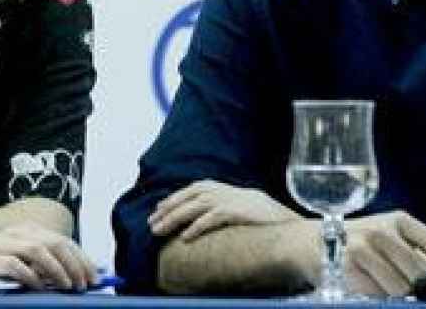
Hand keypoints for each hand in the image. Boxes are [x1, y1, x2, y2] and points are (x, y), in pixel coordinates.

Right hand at [0, 223, 94, 291]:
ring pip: (39, 250)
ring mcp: (1, 244)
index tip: (94, 277)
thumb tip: (77, 278)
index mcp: (25, 231)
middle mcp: (15, 233)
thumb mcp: (21, 265)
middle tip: (85, 285)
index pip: (62, 240)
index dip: (81, 258)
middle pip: (54, 242)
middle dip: (75, 264)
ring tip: (69, 287)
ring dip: (59, 270)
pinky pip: (17, 265)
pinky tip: (41, 288)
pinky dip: (33, 277)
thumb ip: (44, 266)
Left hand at [150, 180, 298, 241]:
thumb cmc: (247, 211)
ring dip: (173, 220)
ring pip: (191, 209)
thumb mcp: (224, 201)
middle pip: (182, 200)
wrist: (274, 214)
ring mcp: (222, 200)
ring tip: (159, 232)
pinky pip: (209, 220)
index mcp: (210, 186)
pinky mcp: (232, 212)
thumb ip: (206, 203)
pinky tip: (185, 237)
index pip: (182, 194)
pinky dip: (196, 227)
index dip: (167, 204)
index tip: (154, 214)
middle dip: (165, 213)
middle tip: (150, 225)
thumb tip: (185, 215)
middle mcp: (213, 190)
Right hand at [338, 211, 425, 296]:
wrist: (310, 242)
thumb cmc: (360, 243)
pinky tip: (370, 285)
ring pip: (401, 287)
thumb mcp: (390, 238)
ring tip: (389, 288)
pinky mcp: (347, 265)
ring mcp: (363, 246)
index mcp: (400, 221)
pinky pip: (378, 293)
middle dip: (425, 289)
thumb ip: (418, 255)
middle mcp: (382, 230)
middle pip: (422, 271)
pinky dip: (379, 295)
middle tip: (421, 295)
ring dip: (400, 295)